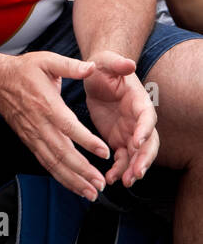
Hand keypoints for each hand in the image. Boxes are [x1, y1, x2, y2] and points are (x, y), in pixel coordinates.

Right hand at [0, 52, 109, 199]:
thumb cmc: (23, 71)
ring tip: (91, 192)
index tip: (104, 152)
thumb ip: (70, 66)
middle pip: (61, 151)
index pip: (68, 126)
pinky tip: (75, 186)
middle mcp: (40, 124)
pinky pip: (46, 162)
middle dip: (82, 169)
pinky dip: (61, 177)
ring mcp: (33, 135)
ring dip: (72, 179)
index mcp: (46, 104)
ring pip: (53, 162)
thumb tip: (92, 68)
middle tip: (100, 182)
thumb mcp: (46, 60)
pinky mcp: (30, 141)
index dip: (86, 140)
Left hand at [83, 49, 157, 187]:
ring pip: (137, 154)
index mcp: (139, 101)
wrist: (95, 75)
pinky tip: (111, 179)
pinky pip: (122, 158)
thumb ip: (117, 63)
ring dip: (133, 169)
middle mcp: (138, 119)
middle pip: (149, 142)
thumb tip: (129, 64)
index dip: (144, 129)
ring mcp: (130, 131)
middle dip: (144, 158)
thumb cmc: (102, 67)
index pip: (147, 117)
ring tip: (126, 182)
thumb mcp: (106, 61)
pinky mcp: (119, 139)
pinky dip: (119, 170)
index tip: (137, 141)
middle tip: (137, 173)